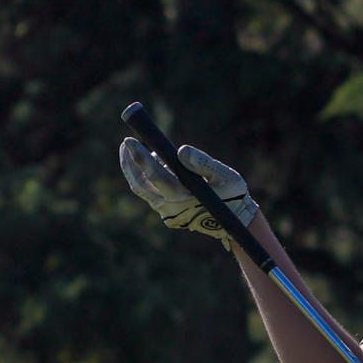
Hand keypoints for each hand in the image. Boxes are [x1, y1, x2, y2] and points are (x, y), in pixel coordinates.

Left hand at [119, 138, 258, 240]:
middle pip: (139, 184)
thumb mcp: (226, 176)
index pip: (155, 175)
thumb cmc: (232, 194)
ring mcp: (167, 213)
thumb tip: (180, 150)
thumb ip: (204, 163)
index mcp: (184, 197)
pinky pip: (152, 195)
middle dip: (129, 163)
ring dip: (138, 170)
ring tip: (145, 152)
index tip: (129, 140)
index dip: (140, 157)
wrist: (235, 223)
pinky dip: (150, 179)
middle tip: (126, 143)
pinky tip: (160, 167)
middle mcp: (171, 207)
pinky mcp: (167, 216)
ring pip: (143, 190)